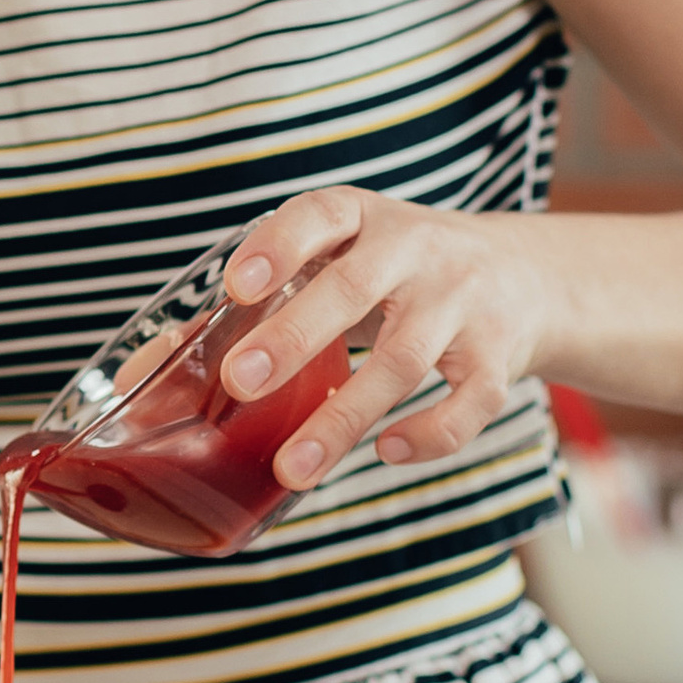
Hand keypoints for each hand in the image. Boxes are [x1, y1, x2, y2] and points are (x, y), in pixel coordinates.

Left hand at [218, 188, 550, 486]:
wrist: (522, 276)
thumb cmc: (398, 272)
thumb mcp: (347, 254)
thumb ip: (275, 294)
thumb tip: (160, 366)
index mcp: (367, 218)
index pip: (321, 215)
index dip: (279, 246)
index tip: (237, 286)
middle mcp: (418, 251)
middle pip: (355, 291)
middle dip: (295, 337)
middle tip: (241, 381)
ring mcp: (463, 304)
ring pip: (404, 361)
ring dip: (344, 417)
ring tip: (292, 467)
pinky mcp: (499, 356)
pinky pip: (471, 402)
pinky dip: (429, 434)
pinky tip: (386, 451)